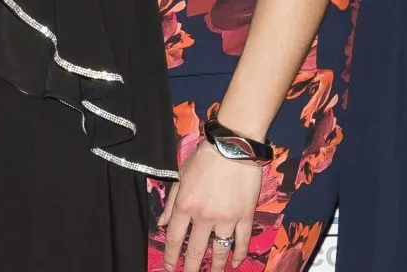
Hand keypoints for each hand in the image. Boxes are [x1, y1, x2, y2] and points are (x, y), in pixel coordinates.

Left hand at [156, 142, 263, 271]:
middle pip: (196, 250)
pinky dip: (239, 254)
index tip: (170, 267)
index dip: (171, 256)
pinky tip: (235, 264)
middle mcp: (204, 217)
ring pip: (220, 251)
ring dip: (216, 267)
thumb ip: (171, 202)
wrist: (233, 146)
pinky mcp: (245, 216)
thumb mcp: (180, 176)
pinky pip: (242, 241)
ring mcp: (226, 219)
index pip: (174, 238)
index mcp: (185, 206)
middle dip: (191, 267)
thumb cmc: (204, 158)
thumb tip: (161, 223)